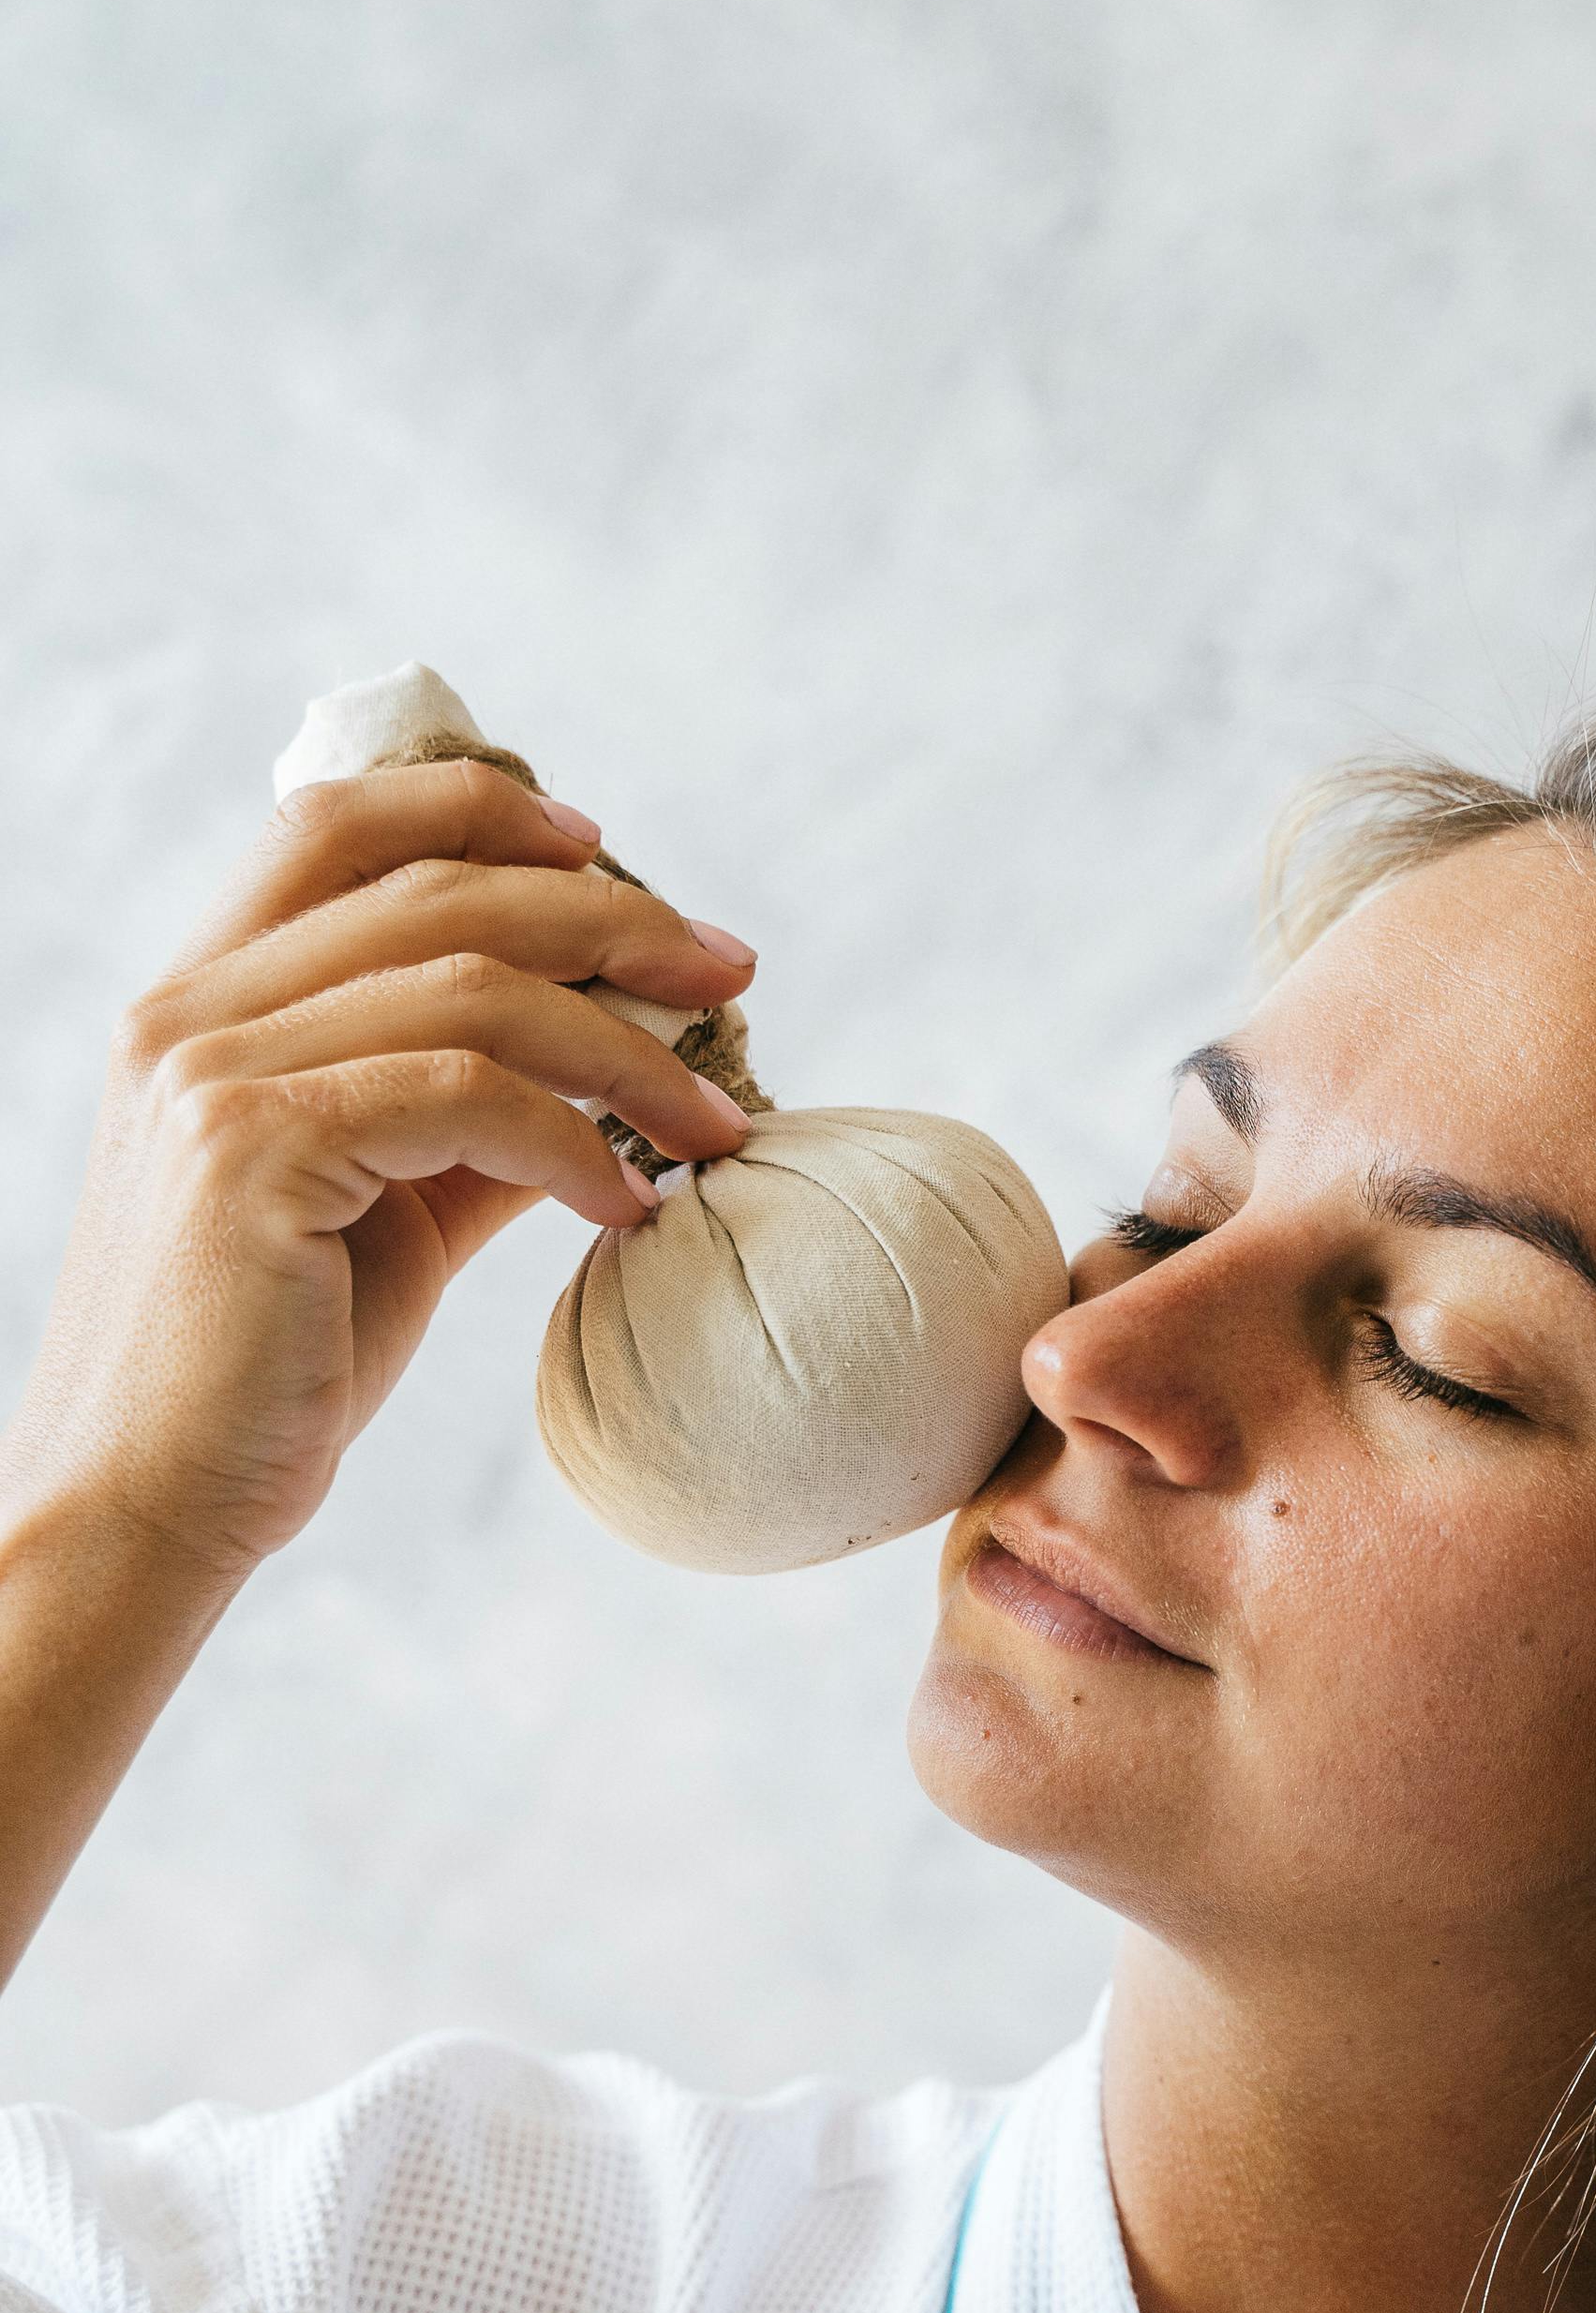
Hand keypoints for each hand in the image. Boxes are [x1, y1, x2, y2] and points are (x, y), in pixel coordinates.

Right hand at [0, 757, 756, 1591]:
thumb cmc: (270, 1372)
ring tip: (713, 1119)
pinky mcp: (250, 1151)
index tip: (608, 852)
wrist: (150, 1503)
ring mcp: (211, 1074)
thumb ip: (470, 1122)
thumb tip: (614, 1067)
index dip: (480, 809)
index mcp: (200, 1002)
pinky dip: (574, 1139)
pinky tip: (630, 1203)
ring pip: (471, 990)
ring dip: (625, 1048)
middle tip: (728, 969)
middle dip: (610, 919)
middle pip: (435, 892)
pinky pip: (463, 1095)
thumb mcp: (387, 1213)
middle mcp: (189, 1013)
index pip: (338, 824)